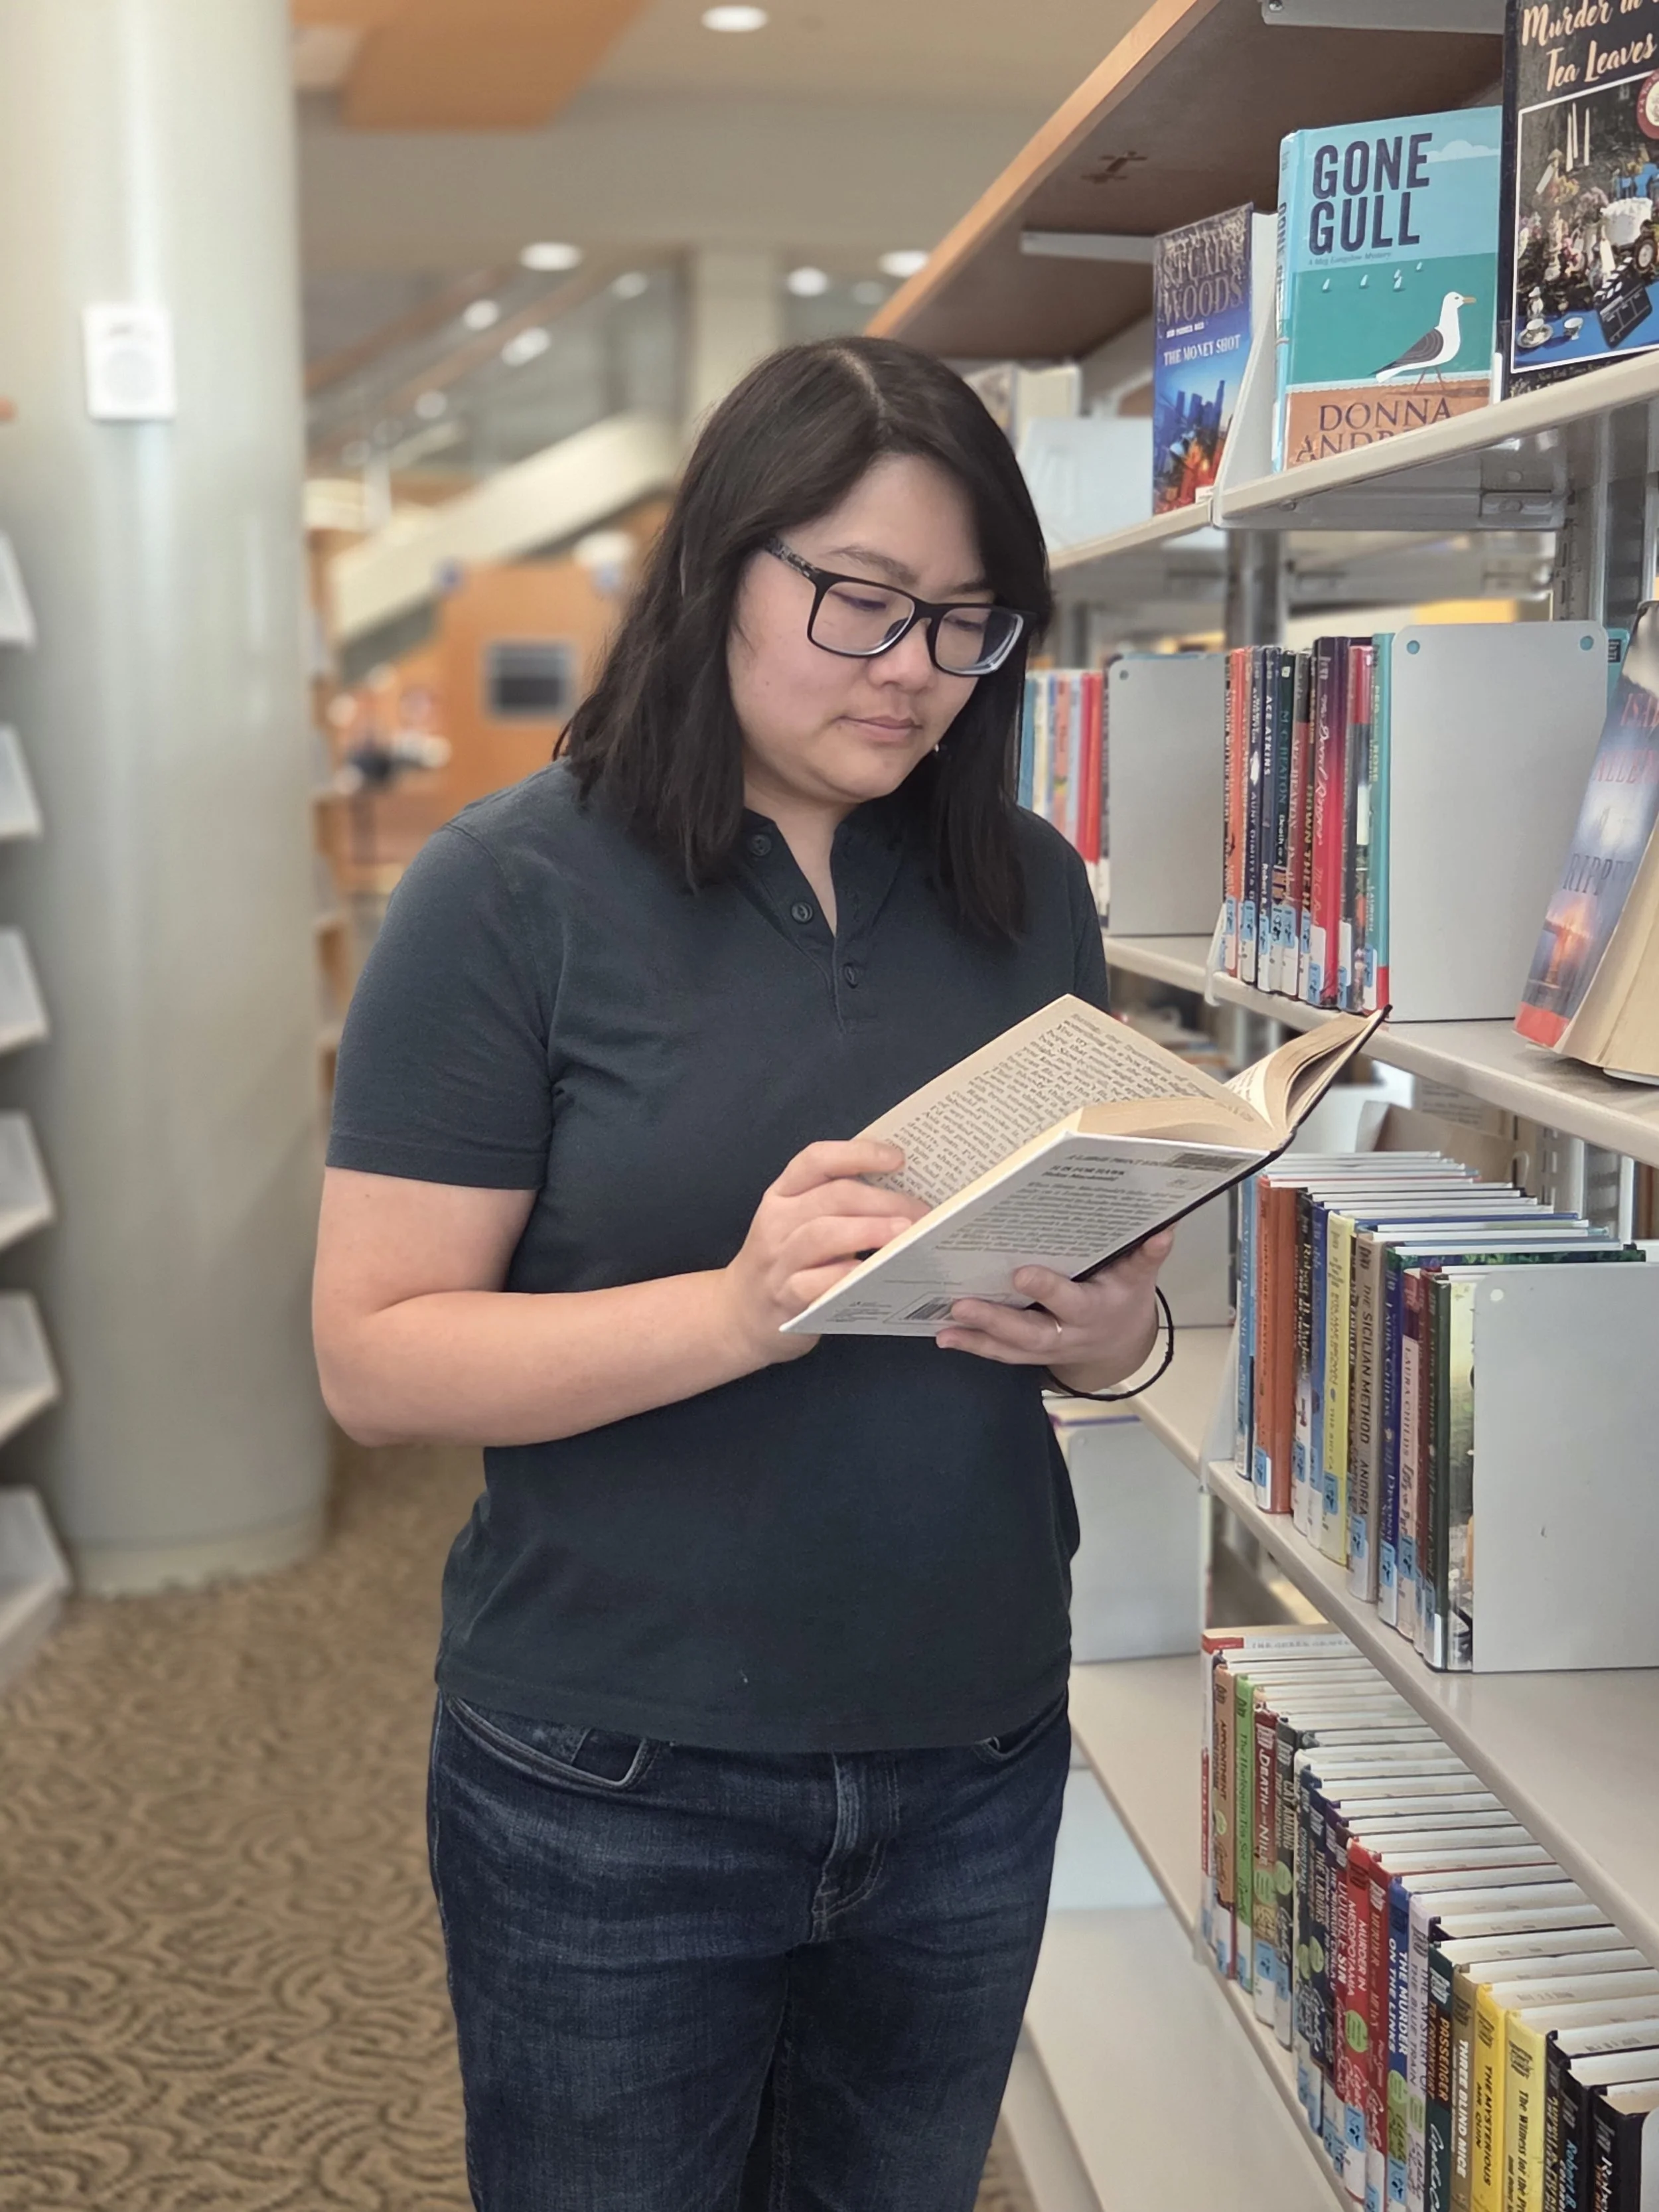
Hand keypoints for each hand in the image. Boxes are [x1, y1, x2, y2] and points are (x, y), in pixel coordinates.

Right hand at [721, 1140, 930, 1367]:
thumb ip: (838, 1207)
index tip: (898, 1159)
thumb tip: (905, 1195)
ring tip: (906, 1234)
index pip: (817, 1159)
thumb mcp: (799, 1223)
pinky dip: (847, 1275)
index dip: (859, 1153)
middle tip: (923, 1213)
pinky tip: (874, 1274)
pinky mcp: (784, 1296)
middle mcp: (777, 1220)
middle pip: (833, 1196)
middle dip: (884, 1201)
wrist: (740, 1314)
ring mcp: (778, 1259)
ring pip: (823, 1234)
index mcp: (783, 1193)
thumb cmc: (786, 1262)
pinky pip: (817, 1282)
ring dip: (869, 1230)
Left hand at [935, 1228, 1174, 1382]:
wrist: (1121, 1341)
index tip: (1021, 1274)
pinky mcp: (1030, 1353)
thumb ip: (1148, 1253)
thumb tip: (1165, 1227)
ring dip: (977, 1339)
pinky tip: (946, 1337)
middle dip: (996, 1321)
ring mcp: (1048, 1347)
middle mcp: (1069, 1333)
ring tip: (945, 1329)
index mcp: (1095, 1309)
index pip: (1070, 1300)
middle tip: (962, 1305)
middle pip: (1031, 1332)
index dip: (1047, 1290)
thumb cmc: (1124, 1297)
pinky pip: (1002, 1353)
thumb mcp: (1140, 1276)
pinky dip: (975, 1346)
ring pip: (1011, 1348)